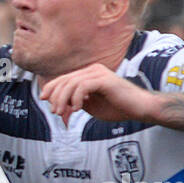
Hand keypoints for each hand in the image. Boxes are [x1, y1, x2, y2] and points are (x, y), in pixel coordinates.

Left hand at [39, 63, 156, 122]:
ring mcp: (99, 73)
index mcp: (89, 74)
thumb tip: (57, 104)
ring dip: (63, 99)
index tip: (44, 99)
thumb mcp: (90, 105)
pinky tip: (78, 108)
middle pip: (65, 80)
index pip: (64, 78)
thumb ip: (75, 101)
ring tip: (63, 112)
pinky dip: (76, 98)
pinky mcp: (105, 80)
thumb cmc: (116, 107)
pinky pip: (82, 86)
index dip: (51, 88)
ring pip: (71, 84)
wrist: (138, 108)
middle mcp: (93, 70)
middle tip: (55, 112)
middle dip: (55, 97)